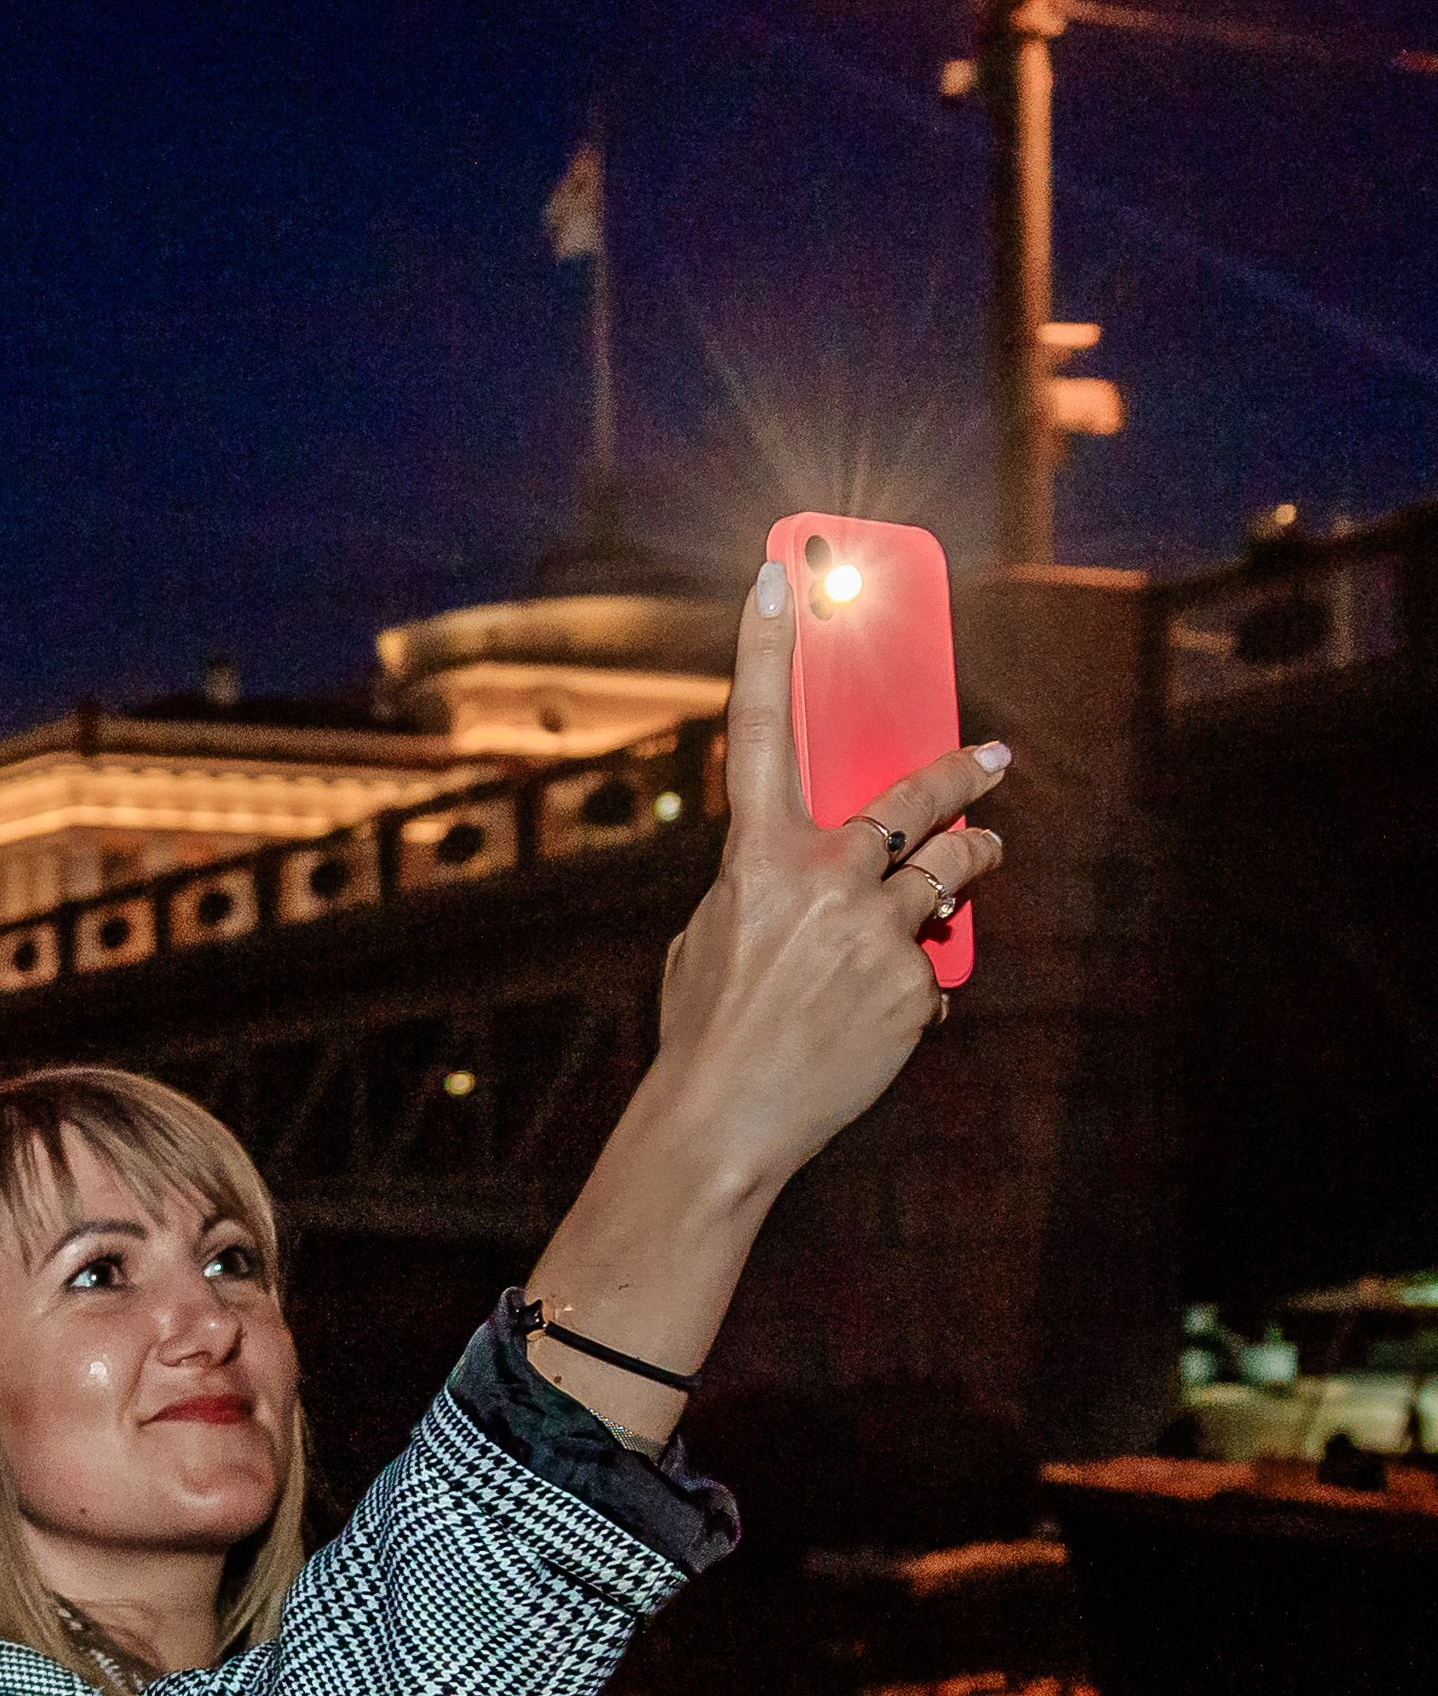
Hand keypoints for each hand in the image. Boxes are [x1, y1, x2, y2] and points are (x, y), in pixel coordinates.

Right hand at [651, 557, 1009, 1199]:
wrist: (723, 1122)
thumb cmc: (704, 1031)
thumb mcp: (710, 940)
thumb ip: (759, 891)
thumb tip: (810, 878)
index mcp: (754, 856)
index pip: (762, 727)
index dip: (769, 644)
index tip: (781, 573)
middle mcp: (821, 877)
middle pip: (912, 797)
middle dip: (959, 773)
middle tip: (991, 760)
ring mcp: (872, 929)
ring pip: (949, 875)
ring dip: (971, 868)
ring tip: (981, 863)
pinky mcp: (908, 983)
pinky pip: (930, 965)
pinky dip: (913, 986)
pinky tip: (888, 1020)